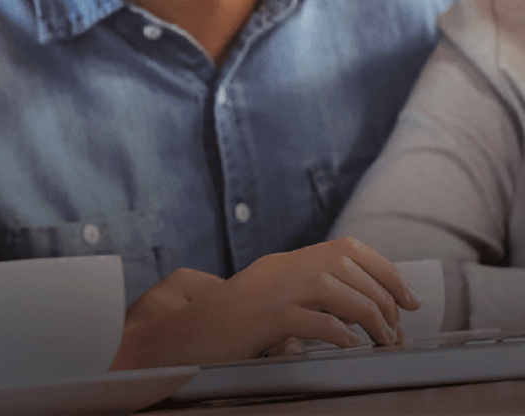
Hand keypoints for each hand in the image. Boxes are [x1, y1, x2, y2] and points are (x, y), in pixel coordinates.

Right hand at [112, 237, 420, 368]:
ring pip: (337, 291)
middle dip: (385, 300)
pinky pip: (313, 320)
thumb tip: (358, 304)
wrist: (185, 334)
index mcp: (287, 262)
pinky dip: (339, 333)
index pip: (349, 250)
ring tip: (383, 341)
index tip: (408, 299)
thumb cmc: (230, 323)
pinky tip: (350, 345)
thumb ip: (308, 292)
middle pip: (349, 268)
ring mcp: (272, 292)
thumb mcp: (273, 297)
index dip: (387, 271)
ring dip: (371, 318)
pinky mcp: (263, 318)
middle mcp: (282, 269)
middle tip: (397, 331)